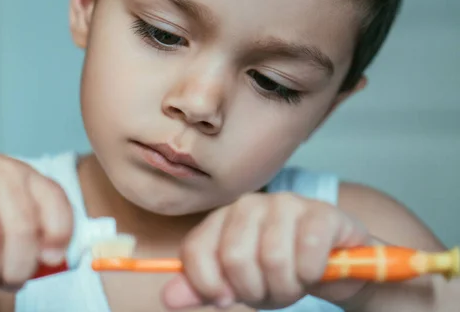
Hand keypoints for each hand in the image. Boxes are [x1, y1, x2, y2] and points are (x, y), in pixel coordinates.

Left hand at [162, 192, 370, 309]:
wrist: (336, 265)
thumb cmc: (280, 271)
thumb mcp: (238, 285)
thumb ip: (203, 288)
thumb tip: (167, 297)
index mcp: (222, 219)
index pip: (196, 250)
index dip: (208, 285)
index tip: (226, 299)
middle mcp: (249, 205)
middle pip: (234, 257)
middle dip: (254, 290)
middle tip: (269, 291)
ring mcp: (286, 204)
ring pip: (272, 258)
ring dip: (286, 287)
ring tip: (293, 283)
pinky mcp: (321, 212)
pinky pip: (307, 251)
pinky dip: (311, 274)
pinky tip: (315, 271)